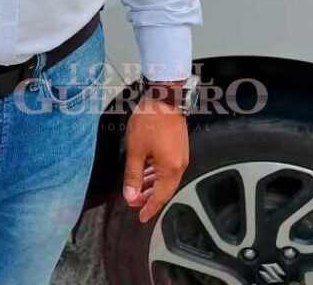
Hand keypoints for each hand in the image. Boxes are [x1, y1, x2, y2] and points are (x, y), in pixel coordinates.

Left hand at [122, 91, 189, 222]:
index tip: (140, 216)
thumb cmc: (150, 119)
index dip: (149, 208)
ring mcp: (181, 155)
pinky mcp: (178, 146)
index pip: (160, 197)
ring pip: (166, 178)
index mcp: (171, 169)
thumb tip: (130, 196)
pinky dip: (157, 173)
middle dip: (149, 197)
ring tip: (138, 189)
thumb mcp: (135, 149)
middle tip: (134, 203)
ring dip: (153, 185)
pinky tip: (147, 172)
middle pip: (165, 189)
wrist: (165, 95)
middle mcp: (180, 164)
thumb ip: (133, 175)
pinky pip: (168, 167)